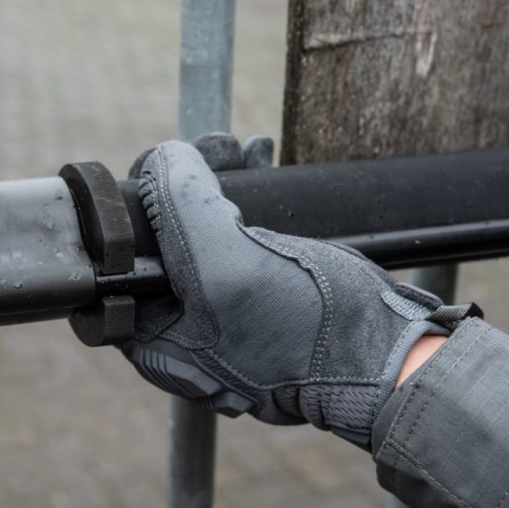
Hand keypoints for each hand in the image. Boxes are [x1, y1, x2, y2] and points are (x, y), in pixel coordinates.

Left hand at [121, 139, 478, 448]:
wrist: (389, 357)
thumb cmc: (309, 333)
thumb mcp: (227, 269)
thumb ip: (181, 210)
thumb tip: (165, 159)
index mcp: (155, 338)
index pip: (119, 260)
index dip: (135, 204)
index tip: (164, 167)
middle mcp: (182, 326)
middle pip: (160, 236)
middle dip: (182, 182)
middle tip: (214, 150)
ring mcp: (222, 310)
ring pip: (200, 228)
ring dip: (215, 179)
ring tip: (240, 150)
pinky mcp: (260, 293)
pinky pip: (237, 234)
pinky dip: (246, 195)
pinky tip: (258, 161)